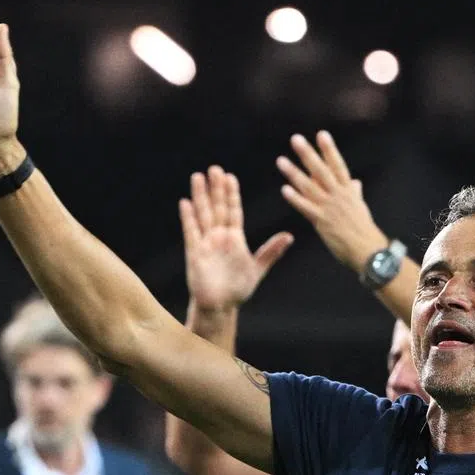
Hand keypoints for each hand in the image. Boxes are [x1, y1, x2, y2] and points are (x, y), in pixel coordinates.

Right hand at [179, 166, 293, 312]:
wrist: (221, 306)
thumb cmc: (238, 288)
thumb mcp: (258, 268)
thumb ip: (271, 251)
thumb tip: (289, 236)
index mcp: (235, 238)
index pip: (233, 210)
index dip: (231, 194)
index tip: (230, 176)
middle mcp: (219, 237)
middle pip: (217, 207)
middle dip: (216, 188)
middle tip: (214, 167)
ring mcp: (206, 243)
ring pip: (203, 214)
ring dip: (200, 196)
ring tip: (198, 177)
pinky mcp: (195, 253)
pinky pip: (191, 232)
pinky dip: (188, 218)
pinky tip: (185, 202)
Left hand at [276, 131, 387, 271]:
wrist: (368, 251)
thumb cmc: (365, 231)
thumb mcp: (361, 208)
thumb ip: (355, 193)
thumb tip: (355, 182)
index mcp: (348, 192)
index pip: (338, 166)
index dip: (330, 150)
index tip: (321, 134)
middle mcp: (338, 196)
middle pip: (321, 171)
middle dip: (308, 154)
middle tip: (296, 139)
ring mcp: (329, 208)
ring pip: (309, 186)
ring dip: (294, 173)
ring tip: (281, 161)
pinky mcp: (322, 221)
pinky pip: (306, 207)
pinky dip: (295, 198)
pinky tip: (284, 189)